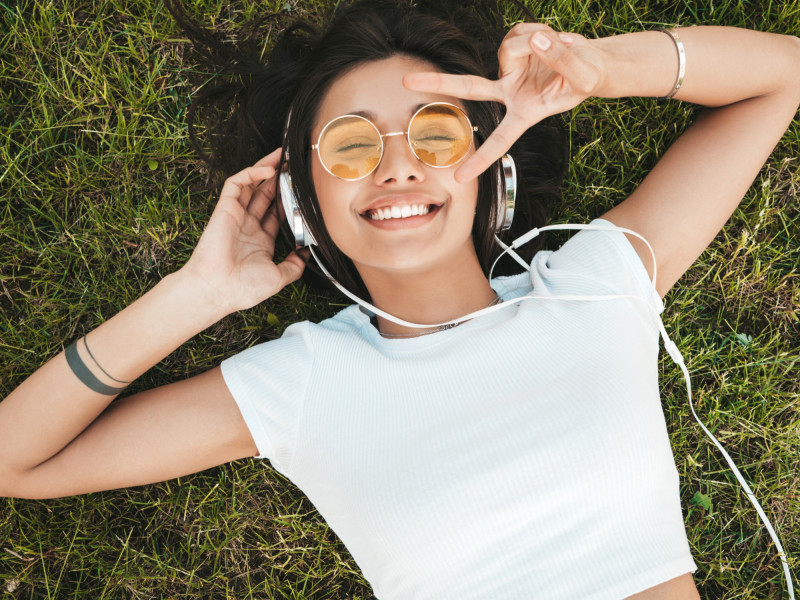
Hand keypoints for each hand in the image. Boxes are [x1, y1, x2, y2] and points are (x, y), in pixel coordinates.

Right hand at [180, 148, 306, 312]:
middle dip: (280, 177)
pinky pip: (236, 184)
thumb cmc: (243, 288)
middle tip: (294, 162)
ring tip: (283, 154)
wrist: (217, 289)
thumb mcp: (278, 278)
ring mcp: (236, 215)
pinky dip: (251, 173)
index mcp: (261, 240)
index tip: (304, 188)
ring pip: (252, 184)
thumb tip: (306, 254)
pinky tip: (268, 169)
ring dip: (267, 167)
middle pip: (266, 193)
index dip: (289, 199)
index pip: (278, 212)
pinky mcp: (225, 208)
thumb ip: (294, 266)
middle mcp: (249, 225)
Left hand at [403, 24, 605, 181]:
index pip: (500, 140)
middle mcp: (510, 92)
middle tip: (405, 81)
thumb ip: (561, 59)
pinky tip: (551, 39)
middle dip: (438, 82)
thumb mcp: (583, 75)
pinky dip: (537, 31)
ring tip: (559, 47)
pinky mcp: (514, 47)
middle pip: (469, 87)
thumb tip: (536, 39)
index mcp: (524, 112)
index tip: (459, 180)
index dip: (481, 160)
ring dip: (537, 41)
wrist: (594, 62)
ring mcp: (509, 69)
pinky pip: (518, 32)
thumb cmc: (588, 77)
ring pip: (510, 46)